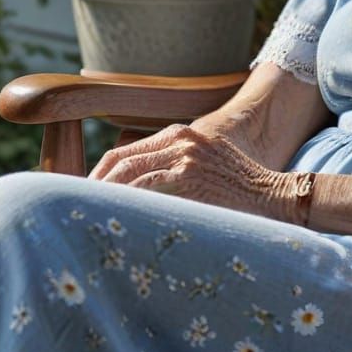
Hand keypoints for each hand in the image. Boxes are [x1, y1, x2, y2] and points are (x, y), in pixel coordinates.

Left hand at [88, 123, 308, 220]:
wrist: (276, 194)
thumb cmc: (242, 190)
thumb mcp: (206, 167)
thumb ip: (175, 171)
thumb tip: (135, 198)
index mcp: (182, 134)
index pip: (126, 152)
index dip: (100, 175)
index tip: (85, 197)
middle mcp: (181, 138)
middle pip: (119, 159)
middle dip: (93, 185)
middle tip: (75, 210)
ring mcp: (185, 155)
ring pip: (126, 172)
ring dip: (102, 194)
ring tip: (85, 216)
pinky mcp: (189, 175)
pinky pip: (143, 188)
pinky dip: (123, 201)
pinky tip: (111, 217)